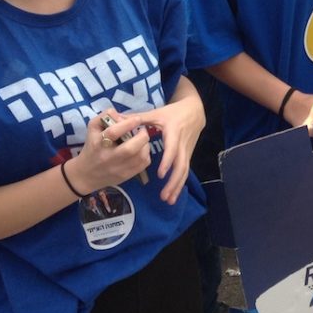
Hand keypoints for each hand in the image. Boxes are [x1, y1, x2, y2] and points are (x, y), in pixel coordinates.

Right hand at [67, 109, 151, 194]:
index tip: (137, 119)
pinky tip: (141, 150)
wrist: (86, 174)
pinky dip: (146, 154)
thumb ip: (104, 117)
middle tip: (142, 130)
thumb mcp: (93, 129)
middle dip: (142, 136)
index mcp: (98, 143)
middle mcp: (108, 157)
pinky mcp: (126, 175)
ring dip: (146, 145)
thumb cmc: (92, 146)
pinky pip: (143, 164)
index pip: (113, 132)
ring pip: (140, 157)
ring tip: (142, 139)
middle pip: (130, 148)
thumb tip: (119, 114)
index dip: (128, 124)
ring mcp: (118, 168)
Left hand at [138, 88, 204, 204]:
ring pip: (184, 171)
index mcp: (174, 132)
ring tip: (168, 200)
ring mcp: (187, 151)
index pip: (172, 149)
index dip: (167, 161)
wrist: (194, 111)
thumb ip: (139, 118)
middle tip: (164, 196)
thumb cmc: (173, 112)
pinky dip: (179, 184)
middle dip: (173, 182)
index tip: (160, 174)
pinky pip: (184, 171)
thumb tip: (117, 120)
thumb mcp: (157, 112)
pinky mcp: (188, 155)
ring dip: (177, 186)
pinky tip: (173, 195)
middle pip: (181, 165)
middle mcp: (182, 144)